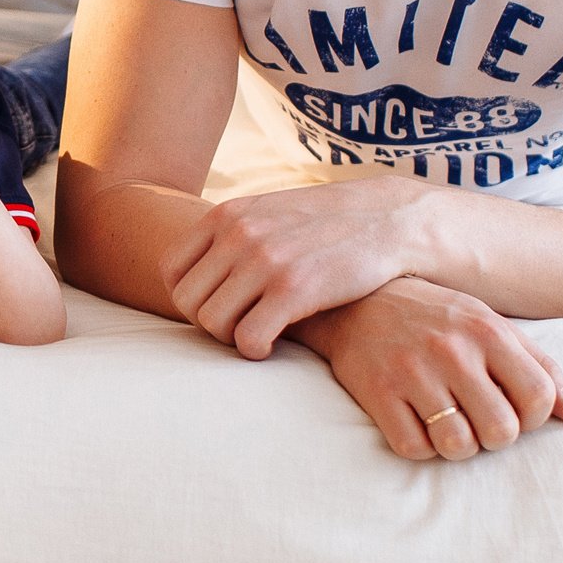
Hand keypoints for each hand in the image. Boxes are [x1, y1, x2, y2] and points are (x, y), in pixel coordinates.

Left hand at [163, 179, 425, 358]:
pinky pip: (247, 338)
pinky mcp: (294, 289)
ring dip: (231, 338)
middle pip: (188, 301)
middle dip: (209, 323)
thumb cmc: (327, 225)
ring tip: (258, 335)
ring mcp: (264, 260)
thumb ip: (234, 232)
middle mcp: (239, 234)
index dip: (190, 298)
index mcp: (227, 214)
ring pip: (211, 323)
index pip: (172, 270)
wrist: (390, 220)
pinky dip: (254, 351)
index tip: (219, 307)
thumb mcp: (271, 211)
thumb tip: (199, 269)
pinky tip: (272, 346)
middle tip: (240, 327)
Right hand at [296, 276, 562, 460]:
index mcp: (487, 331)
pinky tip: (416, 423)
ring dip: (458, 446)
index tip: (515, 412)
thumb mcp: (490, 326)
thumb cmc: (434, 316)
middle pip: (501, 431)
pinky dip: (420, 447)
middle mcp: (452, 350)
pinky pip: (413, 448)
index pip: (538, 397)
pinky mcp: (377, 392)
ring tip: (448, 425)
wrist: (354, 299)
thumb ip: (537, 366)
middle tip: (478, 421)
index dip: (534, 419)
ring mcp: (412, 372)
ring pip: (458, 446)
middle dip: (495, 437)